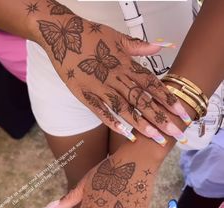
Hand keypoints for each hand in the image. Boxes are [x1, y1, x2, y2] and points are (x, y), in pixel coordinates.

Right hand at [30, 1, 190, 144]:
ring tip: (156, 138)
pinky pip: (100, 110)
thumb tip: (162, 46)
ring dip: (141, 123)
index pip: (152, 85)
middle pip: (142, 100)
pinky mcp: (84, 94)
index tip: (182, 114)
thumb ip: (140, 46)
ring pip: (124, 108)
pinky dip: (112, 121)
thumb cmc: (91, 35)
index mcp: (126, 64)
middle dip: (161, 117)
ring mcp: (100, 86)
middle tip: (176, 133)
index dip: (169, 100)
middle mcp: (116, 77)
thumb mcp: (117, 37)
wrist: (62, 32)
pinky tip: (125, 134)